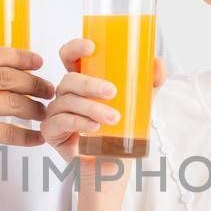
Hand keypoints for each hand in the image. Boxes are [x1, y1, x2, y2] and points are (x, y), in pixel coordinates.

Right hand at [0, 46, 55, 180]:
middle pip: (6, 76)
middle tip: (49, 91)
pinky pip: (10, 131)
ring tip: (44, 114)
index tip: (38, 62)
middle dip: (34, 83)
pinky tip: (37, 138)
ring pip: (12, 102)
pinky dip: (28, 136)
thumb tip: (12, 68)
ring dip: (35, 109)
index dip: (19, 56)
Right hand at [42, 38, 166, 165]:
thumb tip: (158, 63)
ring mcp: (57, 112)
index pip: (70, 57)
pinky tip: (94, 127)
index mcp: (82, 81)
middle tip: (113, 92)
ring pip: (68, 101)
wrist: (112, 163)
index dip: (75, 48)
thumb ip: (150, 82)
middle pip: (69, 79)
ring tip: (113, 118)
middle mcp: (66, 93)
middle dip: (90, 84)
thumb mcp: (139, 103)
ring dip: (91, 108)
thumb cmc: (120, 129)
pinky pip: (61, 121)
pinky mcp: (52, 131)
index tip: (91, 47)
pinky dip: (79, 122)